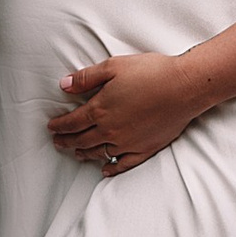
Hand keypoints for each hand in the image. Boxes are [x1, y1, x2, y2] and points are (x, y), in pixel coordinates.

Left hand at [49, 52, 201, 172]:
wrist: (184, 87)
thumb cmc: (151, 73)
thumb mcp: (113, 67)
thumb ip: (86, 78)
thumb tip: (64, 85)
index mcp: (100, 110)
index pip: (72, 122)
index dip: (59, 126)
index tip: (51, 128)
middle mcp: (110, 131)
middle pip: (82, 140)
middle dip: (67, 141)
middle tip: (57, 142)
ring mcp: (127, 143)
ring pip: (99, 153)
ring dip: (85, 154)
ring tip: (77, 154)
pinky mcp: (145, 149)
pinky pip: (123, 164)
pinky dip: (112, 168)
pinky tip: (106, 170)